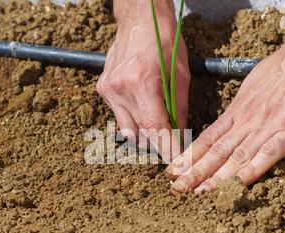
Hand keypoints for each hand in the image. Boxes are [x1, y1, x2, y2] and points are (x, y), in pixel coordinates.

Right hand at [96, 6, 189, 161]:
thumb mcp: (181, 74)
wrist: (138, 19)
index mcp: (142, 82)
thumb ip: (179, 108)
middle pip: (140, 134)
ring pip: (128, 129)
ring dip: (145, 133)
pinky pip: (120, 115)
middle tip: (172, 142)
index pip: (154, 128)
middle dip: (158, 143)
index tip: (176, 161)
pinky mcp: (103, 89)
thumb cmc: (164, 41)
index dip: (166, 149)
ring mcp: (108, 90)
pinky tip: (143, 106)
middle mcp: (120, 89)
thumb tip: (180, 135)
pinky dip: (134, 118)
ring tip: (159, 123)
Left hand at [166, 31, 284, 192]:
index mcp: (238, 111)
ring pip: (236, 156)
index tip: (173, 170)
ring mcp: (268, 126)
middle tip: (176, 188)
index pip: (208, 138)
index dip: (189, 157)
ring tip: (198, 193)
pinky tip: (238, 184)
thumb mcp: (252, 85)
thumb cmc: (284, 66)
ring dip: (216, 177)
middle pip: (216, 151)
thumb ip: (241, 106)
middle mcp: (247, 121)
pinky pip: (269, 153)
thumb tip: (231, 120)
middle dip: (194, 172)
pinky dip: (253, 169)